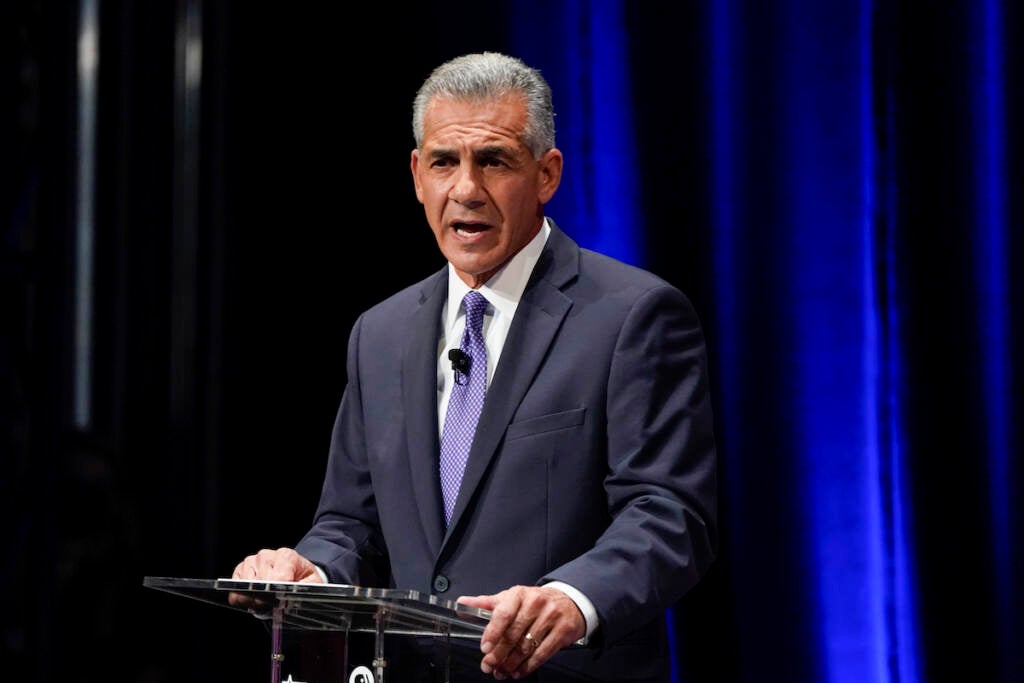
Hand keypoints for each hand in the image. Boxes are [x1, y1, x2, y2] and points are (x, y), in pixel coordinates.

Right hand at [227, 547, 323, 608]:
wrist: (297, 571)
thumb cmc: (303, 578)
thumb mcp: (312, 583)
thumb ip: (305, 590)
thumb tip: (292, 600)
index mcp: (286, 556)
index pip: (277, 578)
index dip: (277, 594)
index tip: (280, 603)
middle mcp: (266, 556)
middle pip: (259, 583)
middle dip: (266, 599)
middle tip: (274, 605)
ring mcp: (251, 562)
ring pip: (245, 587)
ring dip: (254, 600)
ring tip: (266, 602)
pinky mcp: (240, 570)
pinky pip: (234, 590)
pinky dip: (243, 599)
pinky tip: (255, 599)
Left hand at [457, 585, 585, 679]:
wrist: (568, 601)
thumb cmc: (534, 601)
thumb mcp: (511, 598)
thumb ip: (486, 603)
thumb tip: (462, 603)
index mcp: (519, 594)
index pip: (504, 613)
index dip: (493, 632)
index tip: (485, 648)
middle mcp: (536, 603)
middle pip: (513, 634)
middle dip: (498, 654)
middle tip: (488, 666)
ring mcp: (551, 617)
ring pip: (527, 646)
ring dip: (511, 663)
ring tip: (501, 671)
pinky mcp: (563, 631)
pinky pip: (542, 653)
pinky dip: (528, 666)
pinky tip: (518, 671)